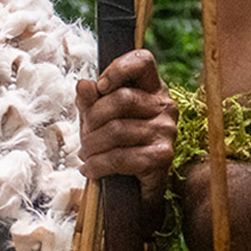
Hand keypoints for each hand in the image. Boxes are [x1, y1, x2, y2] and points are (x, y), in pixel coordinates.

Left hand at [79, 50, 176, 220]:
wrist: (136, 188)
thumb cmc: (118, 145)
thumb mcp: (100, 119)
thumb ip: (92, 101)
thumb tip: (83, 85)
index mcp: (152, 88)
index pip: (143, 61)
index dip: (119, 67)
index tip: (101, 86)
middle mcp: (165, 106)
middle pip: (120, 99)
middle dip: (92, 119)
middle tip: (83, 135)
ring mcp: (166, 131)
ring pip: (116, 130)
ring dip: (91, 146)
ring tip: (85, 155)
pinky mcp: (162, 157)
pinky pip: (120, 157)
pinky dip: (97, 165)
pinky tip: (90, 169)